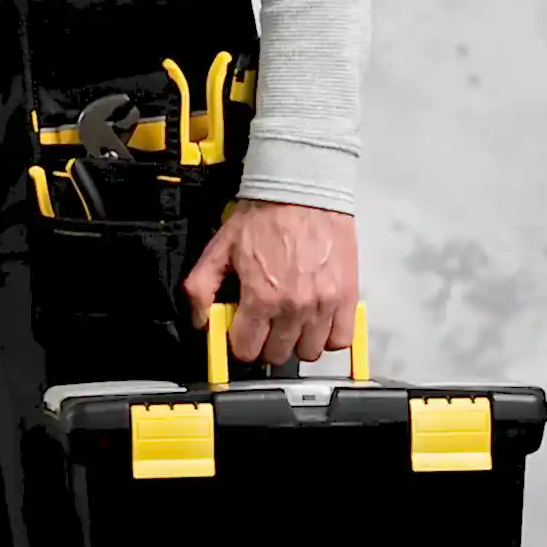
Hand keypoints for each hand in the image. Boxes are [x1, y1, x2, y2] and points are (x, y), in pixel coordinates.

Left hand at [183, 200, 358, 364]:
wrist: (303, 190)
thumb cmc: (265, 215)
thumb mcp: (219, 248)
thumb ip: (201, 288)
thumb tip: (199, 319)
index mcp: (261, 297)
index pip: (246, 349)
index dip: (239, 342)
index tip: (241, 331)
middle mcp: (294, 306)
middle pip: (276, 355)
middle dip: (265, 344)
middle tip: (264, 324)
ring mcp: (323, 304)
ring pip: (308, 351)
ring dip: (296, 342)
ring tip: (290, 322)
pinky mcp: (347, 296)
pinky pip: (341, 339)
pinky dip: (328, 336)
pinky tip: (316, 322)